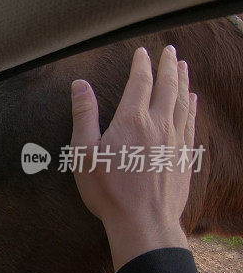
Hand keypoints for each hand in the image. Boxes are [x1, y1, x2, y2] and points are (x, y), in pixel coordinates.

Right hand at [70, 46, 196, 270]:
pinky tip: (192, 99)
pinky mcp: (185, 155)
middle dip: (168, 65)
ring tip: (183, 66)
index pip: (140, 82)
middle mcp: (159, 124)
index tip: (142, 51)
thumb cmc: (108, 190)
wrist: (144, 222)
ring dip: (183, 80)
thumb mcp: (84, 153)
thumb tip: (80, 85)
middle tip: (170, 49)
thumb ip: (83, 115)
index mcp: (132, 120)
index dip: (142, 64)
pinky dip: (192, 105)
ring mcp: (176, 139)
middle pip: (167, 86)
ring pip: (183, 101)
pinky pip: (191, 121)